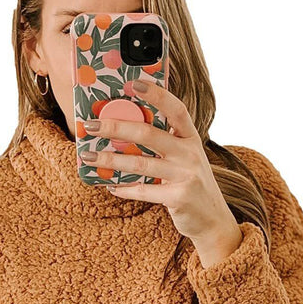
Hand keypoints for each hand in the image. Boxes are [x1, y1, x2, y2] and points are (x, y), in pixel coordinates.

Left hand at [80, 78, 242, 265]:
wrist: (213, 219)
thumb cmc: (192, 184)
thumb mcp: (185, 159)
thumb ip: (166, 143)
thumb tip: (126, 129)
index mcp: (191, 138)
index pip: (176, 108)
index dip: (156, 94)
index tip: (132, 83)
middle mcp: (190, 154)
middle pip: (148, 135)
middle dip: (115, 127)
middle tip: (91, 125)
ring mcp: (185, 176)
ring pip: (140, 164)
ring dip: (111, 160)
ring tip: (90, 157)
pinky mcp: (179, 198)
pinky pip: (143, 191)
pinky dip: (123, 188)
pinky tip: (109, 185)